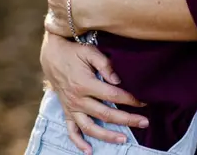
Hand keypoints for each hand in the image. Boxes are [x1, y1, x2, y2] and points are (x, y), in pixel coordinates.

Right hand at [41, 33, 148, 153]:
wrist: (52, 55)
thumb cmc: (74, 51)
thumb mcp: (90, 51)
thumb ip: (104, 64)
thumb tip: (118, 80)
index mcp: (85, 84)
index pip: (112, 95)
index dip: (129, 99)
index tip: (143, 101)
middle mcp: (78, 99)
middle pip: (105, 114)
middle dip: (127, 119)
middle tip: (144, 122)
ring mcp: (71, 107)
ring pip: (90, 127)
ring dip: (107, 135)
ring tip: (123, 139)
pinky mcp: (66, 111)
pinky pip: (71, 131)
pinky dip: (79, 142)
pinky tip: (89, 150)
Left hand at [47, 0, 89, 36]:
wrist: (85, 4)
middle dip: (65, 0)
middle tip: (78, 1)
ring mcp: (52, 13)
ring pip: (56, 12)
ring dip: (64, 12)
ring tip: (77, 13)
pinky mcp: (55, 26)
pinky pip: (54, 26)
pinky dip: (58, 26)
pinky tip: (68, 26)